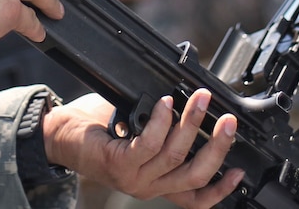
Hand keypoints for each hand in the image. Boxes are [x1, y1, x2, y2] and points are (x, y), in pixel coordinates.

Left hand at [43, 90, 242, 207]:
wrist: (58, 134)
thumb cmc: (94, 128)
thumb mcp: (136, 132)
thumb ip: (162, 130)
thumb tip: (188, 104)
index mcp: (155, 182)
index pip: (195, 198)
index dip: (221, 189)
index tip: (240, 172)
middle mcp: (148, 187)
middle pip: (195, 175)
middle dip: (218, 146)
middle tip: (228, 121)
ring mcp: (134, 179)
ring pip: (176, 156)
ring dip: (191, 124)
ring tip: (199, 99)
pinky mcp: (120, 164)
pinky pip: (150, 143)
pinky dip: (161, 121)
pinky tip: (164, 103)